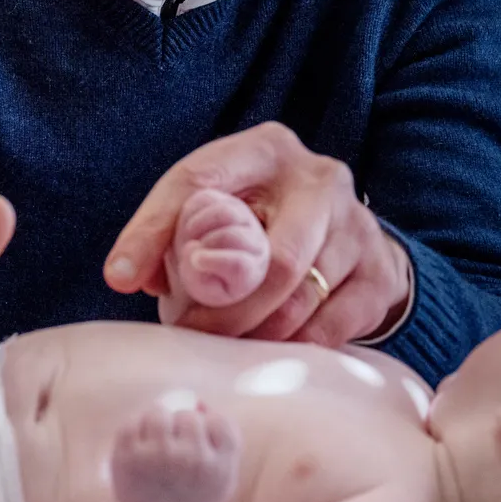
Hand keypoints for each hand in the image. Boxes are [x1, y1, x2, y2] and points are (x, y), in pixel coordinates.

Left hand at [104, 123, 410, 345]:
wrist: (348, 236)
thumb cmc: (261, 222)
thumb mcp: (219, 207)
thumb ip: (174, 232)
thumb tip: (130, 275)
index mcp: (265, 149)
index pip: (199, 183)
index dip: (153, 232)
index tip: (120, 280)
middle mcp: (319, 179)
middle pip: (270, 258)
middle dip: (222, 311)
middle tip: (188, 335)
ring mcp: (358, 226)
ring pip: (300, 298)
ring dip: (255, 334)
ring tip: (224, 348)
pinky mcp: (380, 272)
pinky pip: (331, 326)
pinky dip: (293, 347)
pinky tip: (270, 352)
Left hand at [109, 400, 240, 501]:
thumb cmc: (195, 490)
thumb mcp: (222, 471)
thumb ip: (225, 434)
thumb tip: (199, 401)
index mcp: (217, 467)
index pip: (219, 422)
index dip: (210, 429)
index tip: (202, 450)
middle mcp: (189, 462)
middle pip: (188, 416)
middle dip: (182, 428)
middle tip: (178, 453)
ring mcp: (156, 458)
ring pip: (159, 412)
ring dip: (158, 423)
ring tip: (158, 446)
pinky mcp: (126, 456)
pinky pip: (134, 420)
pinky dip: (136, 429)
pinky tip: (140, 449)